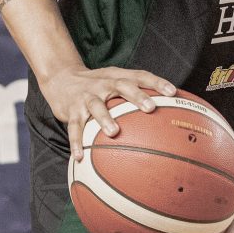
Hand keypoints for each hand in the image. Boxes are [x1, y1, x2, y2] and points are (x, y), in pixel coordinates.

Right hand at [41, 64, 175, 158]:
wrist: (60, 78)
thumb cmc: (96, 85)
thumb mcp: (114, 82)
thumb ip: (135, 94)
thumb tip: (166, 115)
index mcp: (116, 77)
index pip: (140, 76)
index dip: (156, 82)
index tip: (172, 92)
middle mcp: (103, 84)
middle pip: (121, 86)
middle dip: (136, 96)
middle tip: (150, 108)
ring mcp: (86, 96)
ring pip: (96, 105)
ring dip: (105, 118)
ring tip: (114, 132)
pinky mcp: (71, 110)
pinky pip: (74, 127)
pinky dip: (76, 142)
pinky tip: (80, 156)